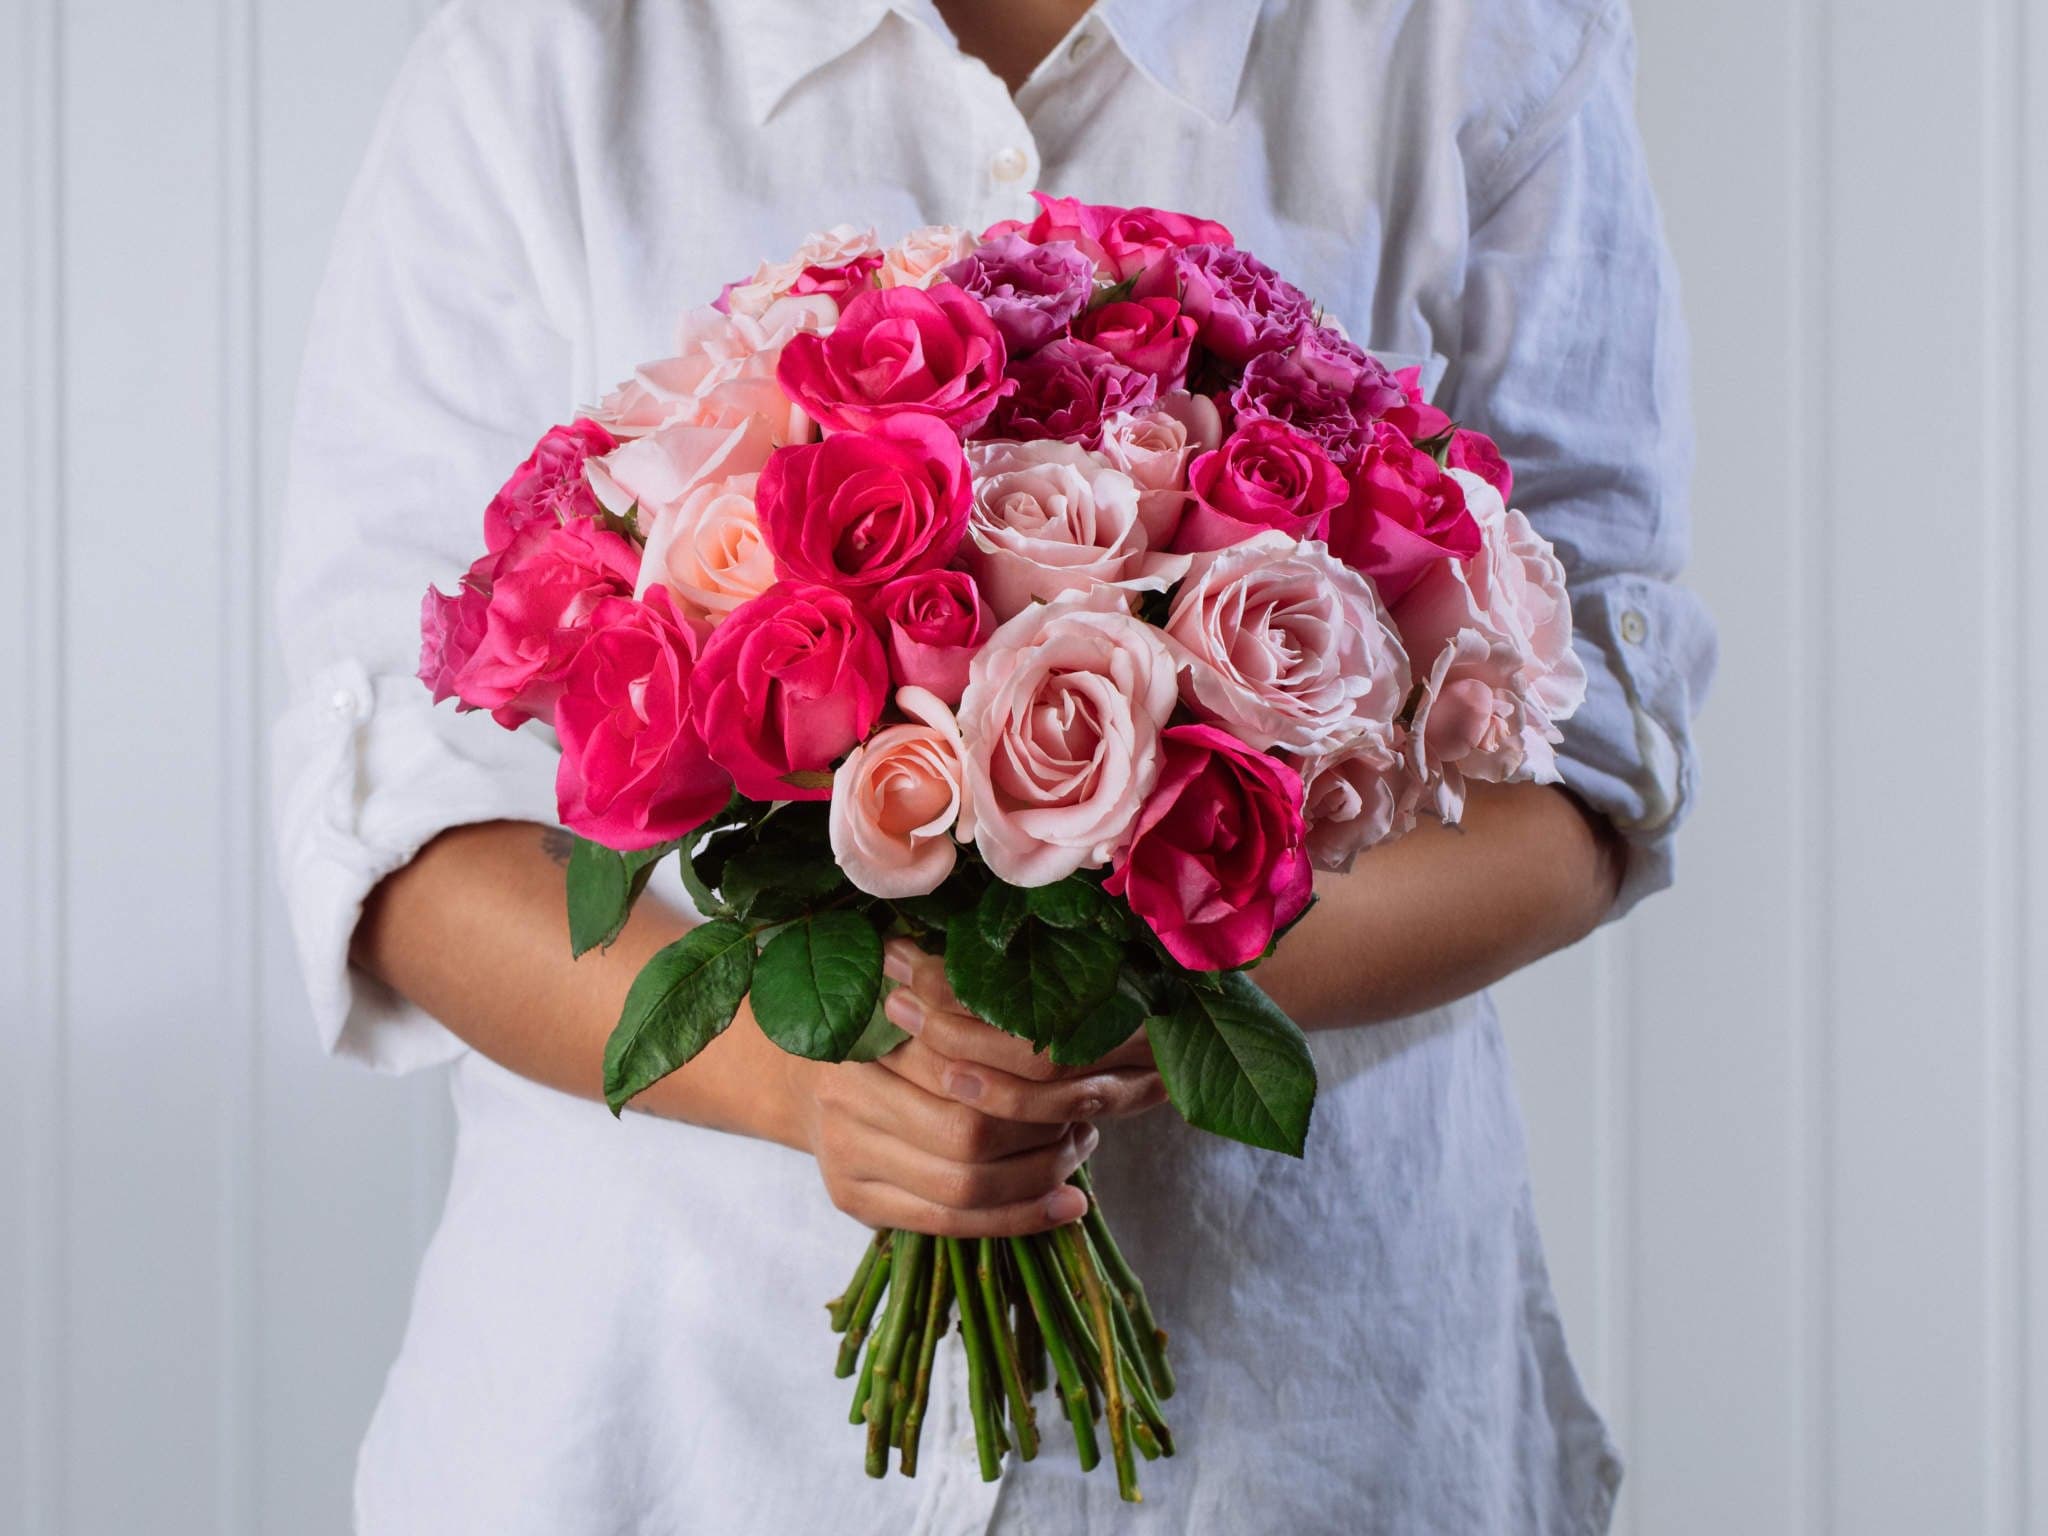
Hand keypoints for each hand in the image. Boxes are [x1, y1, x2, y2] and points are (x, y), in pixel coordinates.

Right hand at [782, 937, 1165, 1240]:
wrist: (798, 1078)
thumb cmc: (875, 1022)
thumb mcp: (907, 988)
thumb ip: (952, 988)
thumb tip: (1027, 981)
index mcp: (863, 1035)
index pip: (964, 1065)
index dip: (1029, 1077)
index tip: (1079, 1075)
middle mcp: (845, 1101)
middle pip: (966, 1134)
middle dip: (1039, 1136)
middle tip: (1084, 1124)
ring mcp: (846, 1159)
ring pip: (961, 1188)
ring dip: (1035, 1180)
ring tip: (1075, 1158)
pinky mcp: (856, 1202)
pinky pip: (947, 1224)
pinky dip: (1013, 1221)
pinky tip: (1061, 1207)